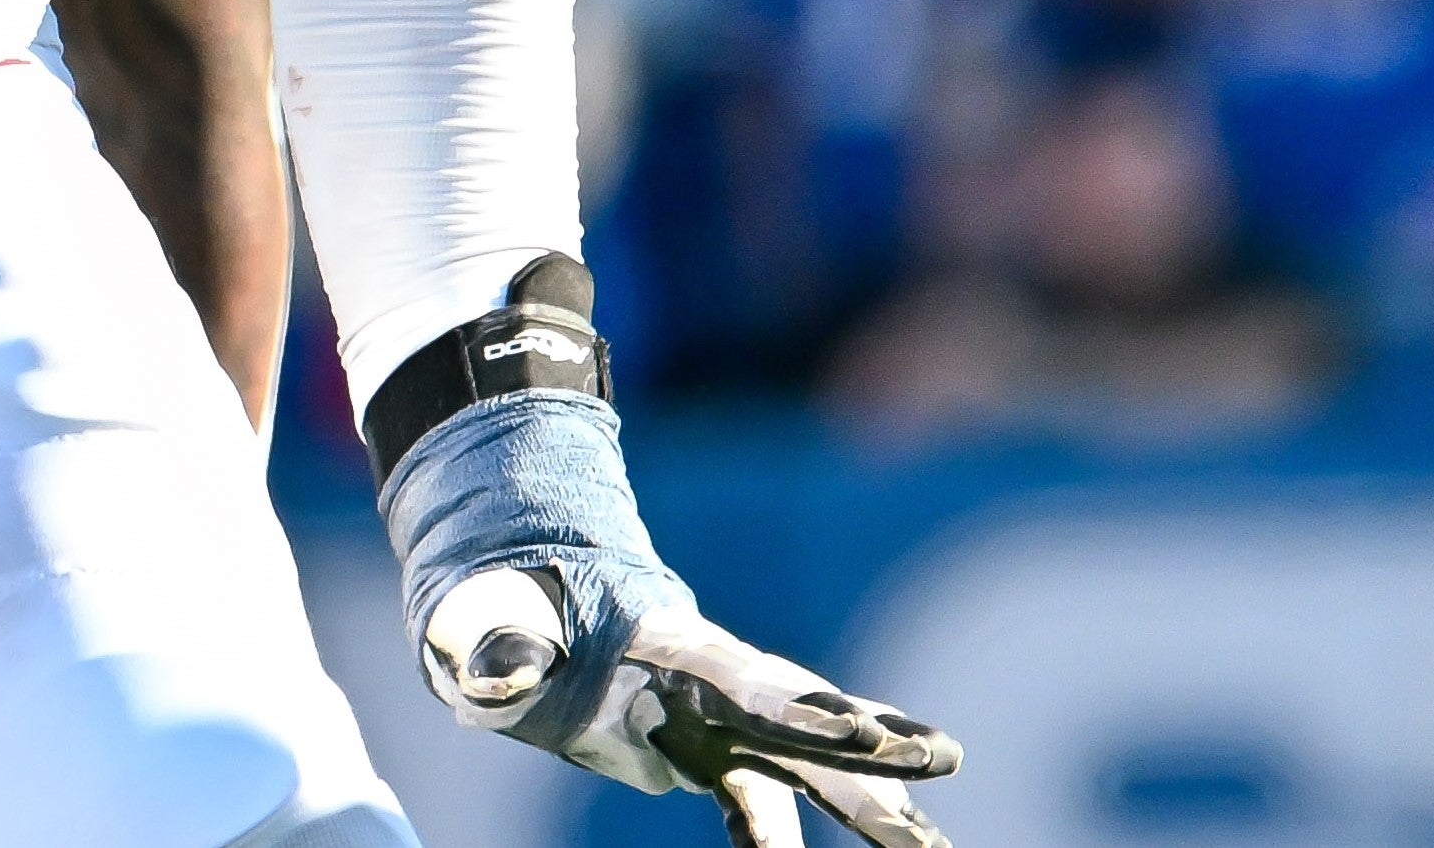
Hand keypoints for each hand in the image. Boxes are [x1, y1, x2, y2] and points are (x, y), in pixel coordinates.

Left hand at [421, 565, 958, 847]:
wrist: (539, 613)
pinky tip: (880, 844)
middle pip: (800, 715)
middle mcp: (712, 680)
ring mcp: (722, 719)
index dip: (794, 705)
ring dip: (875, 803)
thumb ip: (500, 642)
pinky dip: (804, 831)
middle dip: (870, 740)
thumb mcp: (489, 618)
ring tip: (933, 845)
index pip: (736, 677)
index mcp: (663, 642)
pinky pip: (765, 801)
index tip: (859, 729)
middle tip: (945, 756)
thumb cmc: (511, 610)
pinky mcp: (715, 753)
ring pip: (810, 766)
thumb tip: (498, 671)